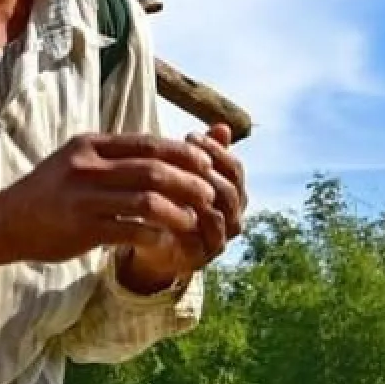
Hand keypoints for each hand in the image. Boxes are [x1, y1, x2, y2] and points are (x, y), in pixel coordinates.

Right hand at [0, 130, 231, 272]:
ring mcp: (83, 198)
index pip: (150, 144)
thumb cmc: (49, 192)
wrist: (4, 221)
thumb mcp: (77, 162)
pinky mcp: (81, 229)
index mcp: (91, 145)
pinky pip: (129, 231)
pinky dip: (154, 236)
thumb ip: (114, 157)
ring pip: (147, 201)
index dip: (184, 155)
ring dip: (178, 211)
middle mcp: (87, 167)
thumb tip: (161, 154)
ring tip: (193, 220)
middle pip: (154, 170)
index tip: (207, 165)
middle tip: (210, 195)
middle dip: (189, 183)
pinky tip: (165, 241)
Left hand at [121, 126, 246, 291]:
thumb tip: (224, 126)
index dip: (217, 151)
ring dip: (202, 191)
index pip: (235, 170)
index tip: (191, 134)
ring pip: (222, 212)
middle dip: (209, 168)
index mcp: (232, 196)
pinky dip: (193, 217)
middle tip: (184, 151)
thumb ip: (203, 153)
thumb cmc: (170, 203)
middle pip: (232, 190)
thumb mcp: (183, 174)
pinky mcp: (204, 257)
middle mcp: (232, 218)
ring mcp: (220, 240)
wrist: (149, 245)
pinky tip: (171, 201)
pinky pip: (207, 235)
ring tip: (177, 174)